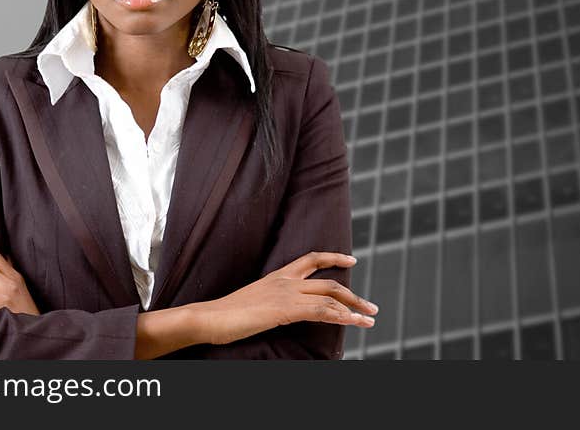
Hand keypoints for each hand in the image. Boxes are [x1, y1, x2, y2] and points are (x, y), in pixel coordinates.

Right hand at [193, 252, 377, 345]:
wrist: (208, 317)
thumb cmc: (224, 315)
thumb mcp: (252, 302)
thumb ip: (269, 302)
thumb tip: (276, 310)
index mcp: (277, 276)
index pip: (310, 258)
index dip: (333, 257)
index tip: (351, 260)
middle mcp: (285, 280)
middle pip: (328, 281)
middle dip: (353, 295)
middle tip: (371, 307)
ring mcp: (285, 293)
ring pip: (329, 296)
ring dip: (353, 309)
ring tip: (370, 319)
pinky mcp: (285, 309)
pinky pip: (320, 311)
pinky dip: (341, 316)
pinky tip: (353, 322)